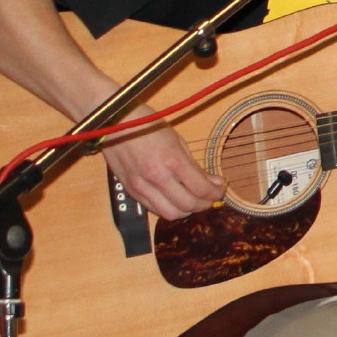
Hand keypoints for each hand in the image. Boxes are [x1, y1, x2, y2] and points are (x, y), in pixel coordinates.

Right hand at [102, 125, 222, 220]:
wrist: (116, 123)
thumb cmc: (149, 126)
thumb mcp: (178, 141)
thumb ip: (195, 165)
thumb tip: (214, 182)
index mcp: (173, 161)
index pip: (201, 189)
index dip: (215, 194)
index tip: (220, 190)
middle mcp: (157, 177)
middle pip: (188, 206)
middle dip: (204, 204)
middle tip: (209, 197)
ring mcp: (142, 186)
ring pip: (170, 214)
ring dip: (186, 210)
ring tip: (192, 200)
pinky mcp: (131, 191)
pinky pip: (153, 209)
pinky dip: (168, 208)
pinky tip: (174, 199)